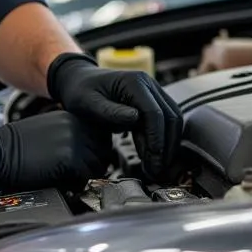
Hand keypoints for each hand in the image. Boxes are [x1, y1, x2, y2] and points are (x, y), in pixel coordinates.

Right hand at [0, 111, 113, 192]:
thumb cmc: (17, 146)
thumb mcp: (50, 131)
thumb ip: (71, 137)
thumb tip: (88, 154)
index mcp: (74, 117)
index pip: (101, 138)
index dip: (93, 154)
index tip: (83, 163)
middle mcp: (78, 126)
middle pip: (103, 152)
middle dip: (92, 166)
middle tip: (75, 175)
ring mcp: (76, 142)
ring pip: (97, 166)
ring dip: (85, 176)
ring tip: (66, 179)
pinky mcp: (71, 160)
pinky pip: (85, 178)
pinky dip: (76, 185)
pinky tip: (61, 183)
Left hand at [46, 52, 182, 179]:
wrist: (79, 81)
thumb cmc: (80, 91)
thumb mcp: (88, 102)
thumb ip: (110, 111)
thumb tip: (135, 118)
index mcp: (134, 82)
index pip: (154, 112)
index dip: (156, 137)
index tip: (153, 158)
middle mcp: (148, 85)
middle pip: (170, 117)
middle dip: (166, 145)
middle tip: (157, 170)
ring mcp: (152, 93)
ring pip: (171, 121)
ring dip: (167, 145)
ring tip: (155, 168)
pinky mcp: (150, 104)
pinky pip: (162, 123)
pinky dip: (159, 141)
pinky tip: (150, 158)